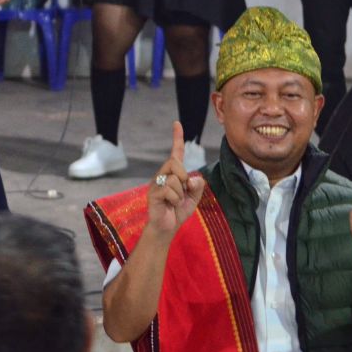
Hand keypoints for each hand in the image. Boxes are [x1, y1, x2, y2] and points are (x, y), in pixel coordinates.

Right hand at [147, 122, 205, 236]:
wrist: (166, 228)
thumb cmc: (178, 211)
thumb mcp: (194, 198)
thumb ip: (197, 186)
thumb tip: (193, 177)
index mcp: (173, 173)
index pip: (175, 152)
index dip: (177, 138)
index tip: (177, 123)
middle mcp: (162, 174)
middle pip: (175, 163)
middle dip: (184, 177)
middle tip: (183, 192)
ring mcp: (156, 183)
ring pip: (175, 179)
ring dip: (180, 194)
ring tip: (175, 202)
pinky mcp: (153, 193)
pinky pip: (170, 190)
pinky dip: (175, 200)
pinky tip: (169, 205)